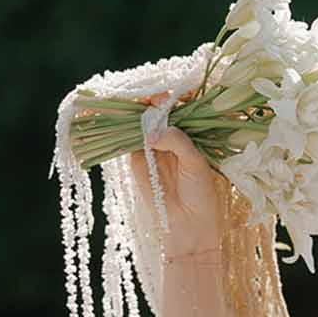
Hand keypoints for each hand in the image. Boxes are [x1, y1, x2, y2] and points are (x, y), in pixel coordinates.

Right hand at [127, 106, 225, 257]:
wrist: (188, 225)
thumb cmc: (200, 194)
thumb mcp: (195, 163)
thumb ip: (177, 140)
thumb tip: (150, 129)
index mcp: (192, 132)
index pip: (181, 105)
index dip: (174, 95)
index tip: (171, 91)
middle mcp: (171, 134)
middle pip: (158, 108)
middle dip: (152, 97)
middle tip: (151, 95)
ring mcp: (152, 143)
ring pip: (140, 118)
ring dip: (133, 106)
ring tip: (132, 98)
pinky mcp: (136, 156)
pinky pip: (126, 136)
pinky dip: (120, 124)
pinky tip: (117, 113)